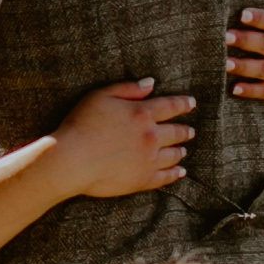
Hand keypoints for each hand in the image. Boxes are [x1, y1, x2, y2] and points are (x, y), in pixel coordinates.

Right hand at [48, 79, 194, 198]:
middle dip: (185, 130)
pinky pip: (165, 177)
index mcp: (142, 114)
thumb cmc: (81, 124)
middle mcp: (151, 136)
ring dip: (180, 151)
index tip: (192, 103)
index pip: (171, 106)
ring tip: (184, 150)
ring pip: (173, 154)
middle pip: (176, 132)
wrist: (72, 159)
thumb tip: (151, 83)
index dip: (183, 104)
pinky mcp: (143, 180)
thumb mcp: (101, 96)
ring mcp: (149, 160)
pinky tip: (180, 172)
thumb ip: (128, 88)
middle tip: (191, 131)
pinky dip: (175, 174)